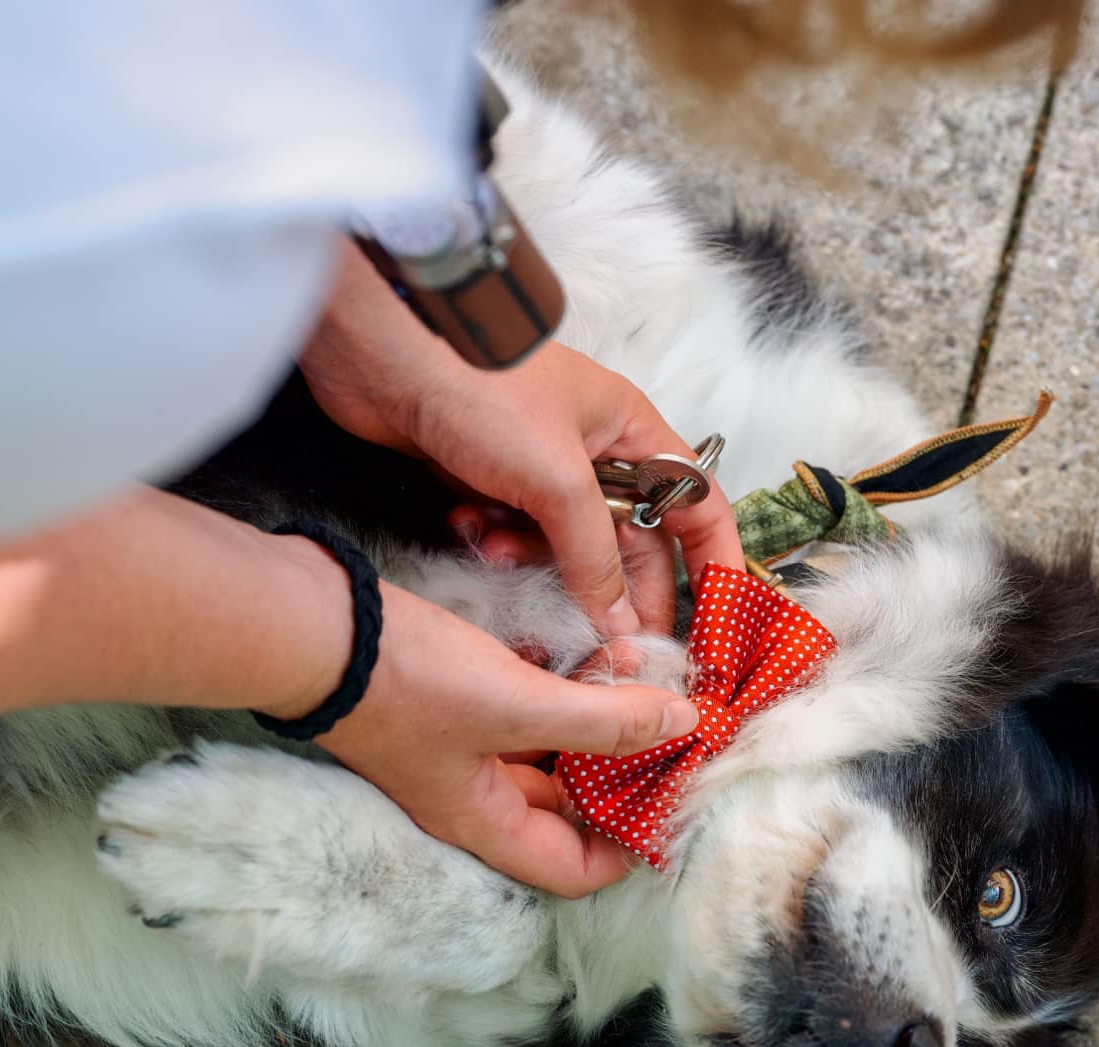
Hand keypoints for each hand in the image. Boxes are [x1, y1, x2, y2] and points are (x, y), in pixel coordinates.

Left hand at [299, 246, 742, 634]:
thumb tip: (621, 620)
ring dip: (536, 562)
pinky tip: (468, 525)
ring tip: (502, 550)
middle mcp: (594, 453)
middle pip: (630, 543)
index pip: (696, 505)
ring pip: (562, 548)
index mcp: (633, 434)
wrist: (382, 352)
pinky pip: (511, 537)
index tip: (716, 621)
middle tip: (605, 643)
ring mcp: (540, 469)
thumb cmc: (484, 386)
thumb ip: (594, 555)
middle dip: (614, 590)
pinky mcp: (489, 482)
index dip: (712, 561)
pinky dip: (493, 541)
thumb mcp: (557, 478)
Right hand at [317, 578, 698, 896]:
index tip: (674, 800)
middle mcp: (471, 799)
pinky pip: (523, 719)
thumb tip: (682, 725)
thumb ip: (603, 720)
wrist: (312, 627)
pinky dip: (562, 701)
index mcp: (483, 822)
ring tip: (645, 693)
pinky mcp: (450, 705)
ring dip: (596, 734)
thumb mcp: (517, 704)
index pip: (572, 871)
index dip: (627, 849)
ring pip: (547, 761)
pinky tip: (593, 664)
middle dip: (621, 782)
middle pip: (564, 815)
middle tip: (674, 738)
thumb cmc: (406, 681)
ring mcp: (456, 752)